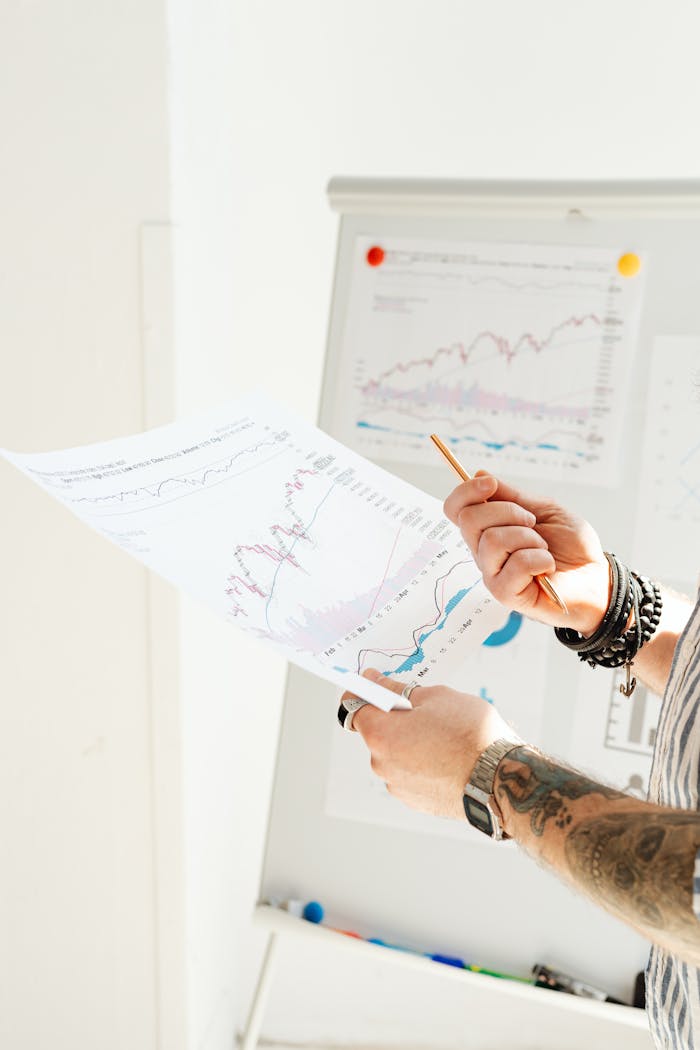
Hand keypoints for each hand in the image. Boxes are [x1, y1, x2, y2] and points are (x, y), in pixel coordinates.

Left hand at [345, 669, 514, 820]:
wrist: (500, 779)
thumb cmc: (471, 736)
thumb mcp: (436, 697)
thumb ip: (398, 689)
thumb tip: (377, 683)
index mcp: (381, 734)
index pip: (354, 707)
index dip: (363, 692)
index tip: (374, 684)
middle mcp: (382, 763)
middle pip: (377, 732)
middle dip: (395, 718)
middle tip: (425, 710)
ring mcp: (398, 785)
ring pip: (396, 753)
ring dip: (410, 742)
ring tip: (444, 736)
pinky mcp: (415, 801)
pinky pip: (410, 773)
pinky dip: (422, 763)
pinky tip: (447, 756)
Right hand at [443, 473, 608, 633]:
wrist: (595, 577)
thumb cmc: (570, 546)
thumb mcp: (543, 509)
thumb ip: (512, 495)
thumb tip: (479, 474)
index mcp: (488, 530)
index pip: (456, 509)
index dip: (465, 491)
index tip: (489, 484)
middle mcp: (484, 553)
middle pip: (469, 520)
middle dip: (506, 511)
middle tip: (532, 523)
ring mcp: (492, 574)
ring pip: (492, 541)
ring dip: (528, 538)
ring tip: (543, 548)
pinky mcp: (505, 594)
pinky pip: (515, 564)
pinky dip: (540, 559)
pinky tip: (547, 567)